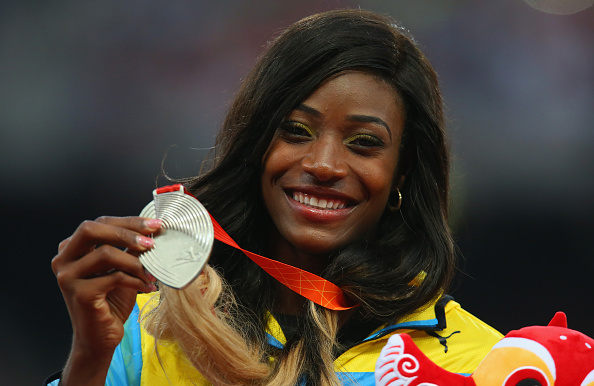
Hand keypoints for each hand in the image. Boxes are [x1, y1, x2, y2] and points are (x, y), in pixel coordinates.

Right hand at [51, 216, 160, 383]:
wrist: (101, 337)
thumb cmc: (112, 301)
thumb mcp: (123, 268)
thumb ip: (129, 248)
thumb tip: (152, 229)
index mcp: (72, 248)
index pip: (100, 223)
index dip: (128, 221)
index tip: (155, 225)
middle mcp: (63, 259)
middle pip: (92, 229)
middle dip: (126, 231)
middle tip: (152, 241)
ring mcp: (67, 276)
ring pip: (106, 253)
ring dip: (136, 262)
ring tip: (152, 273)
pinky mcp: (79, 293)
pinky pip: (114, 277)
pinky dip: (136, 280)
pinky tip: (147, 287)